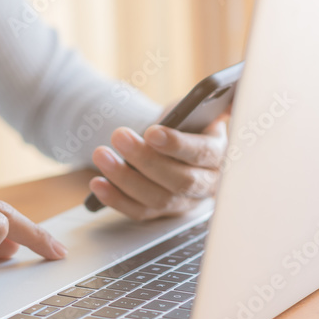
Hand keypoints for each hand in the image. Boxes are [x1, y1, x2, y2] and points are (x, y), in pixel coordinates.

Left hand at [88, 117, 227, 220]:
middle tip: (119, 135)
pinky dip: (116, 199)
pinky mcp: (163, 213)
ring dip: (125, 178)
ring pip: (158, 199)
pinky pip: (140, 211)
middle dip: (145, 159)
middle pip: (179, 180)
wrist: (174, 140)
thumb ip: (196, 108)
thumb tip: (203, 104)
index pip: (203, 153)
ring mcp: (185, 202)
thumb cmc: (185, 123)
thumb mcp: (193, 110)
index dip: (178, 145)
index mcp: (220, 153)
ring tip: (101, 154)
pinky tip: (98, 184)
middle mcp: (208, 183)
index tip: (152, 132)